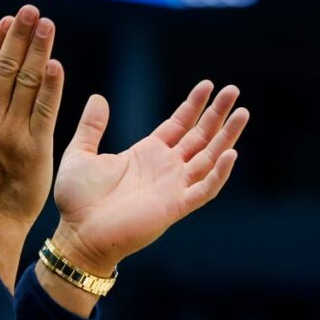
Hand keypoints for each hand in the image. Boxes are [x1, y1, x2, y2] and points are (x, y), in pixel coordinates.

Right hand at [0, 5, 64, 232]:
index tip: (9, 21)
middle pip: (6, 68)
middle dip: (19, 36)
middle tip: (31, 10)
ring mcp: (13, 132)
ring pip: (26, 82)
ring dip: (38, 50)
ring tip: (47, 24)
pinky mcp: (36, 147)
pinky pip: (45, 110)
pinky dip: (51, 86)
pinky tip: (56, 64)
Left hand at [52, 81, 248, 275]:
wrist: (77, 234)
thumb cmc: (77, 200)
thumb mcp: (81, 153)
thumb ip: (91, 126)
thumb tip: (98, 98)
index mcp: (146, 154)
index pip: (178, 125)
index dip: (193, 105)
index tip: (208, 85)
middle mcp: (165, 168)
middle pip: (200, 136)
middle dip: (217, 113)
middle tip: (233, 90)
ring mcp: (173, 187)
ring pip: (209, 157)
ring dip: (227, 136)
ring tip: (243, 112)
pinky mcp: (176, 206)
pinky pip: (205, 188)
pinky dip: (219, 172)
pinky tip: (231, 153)